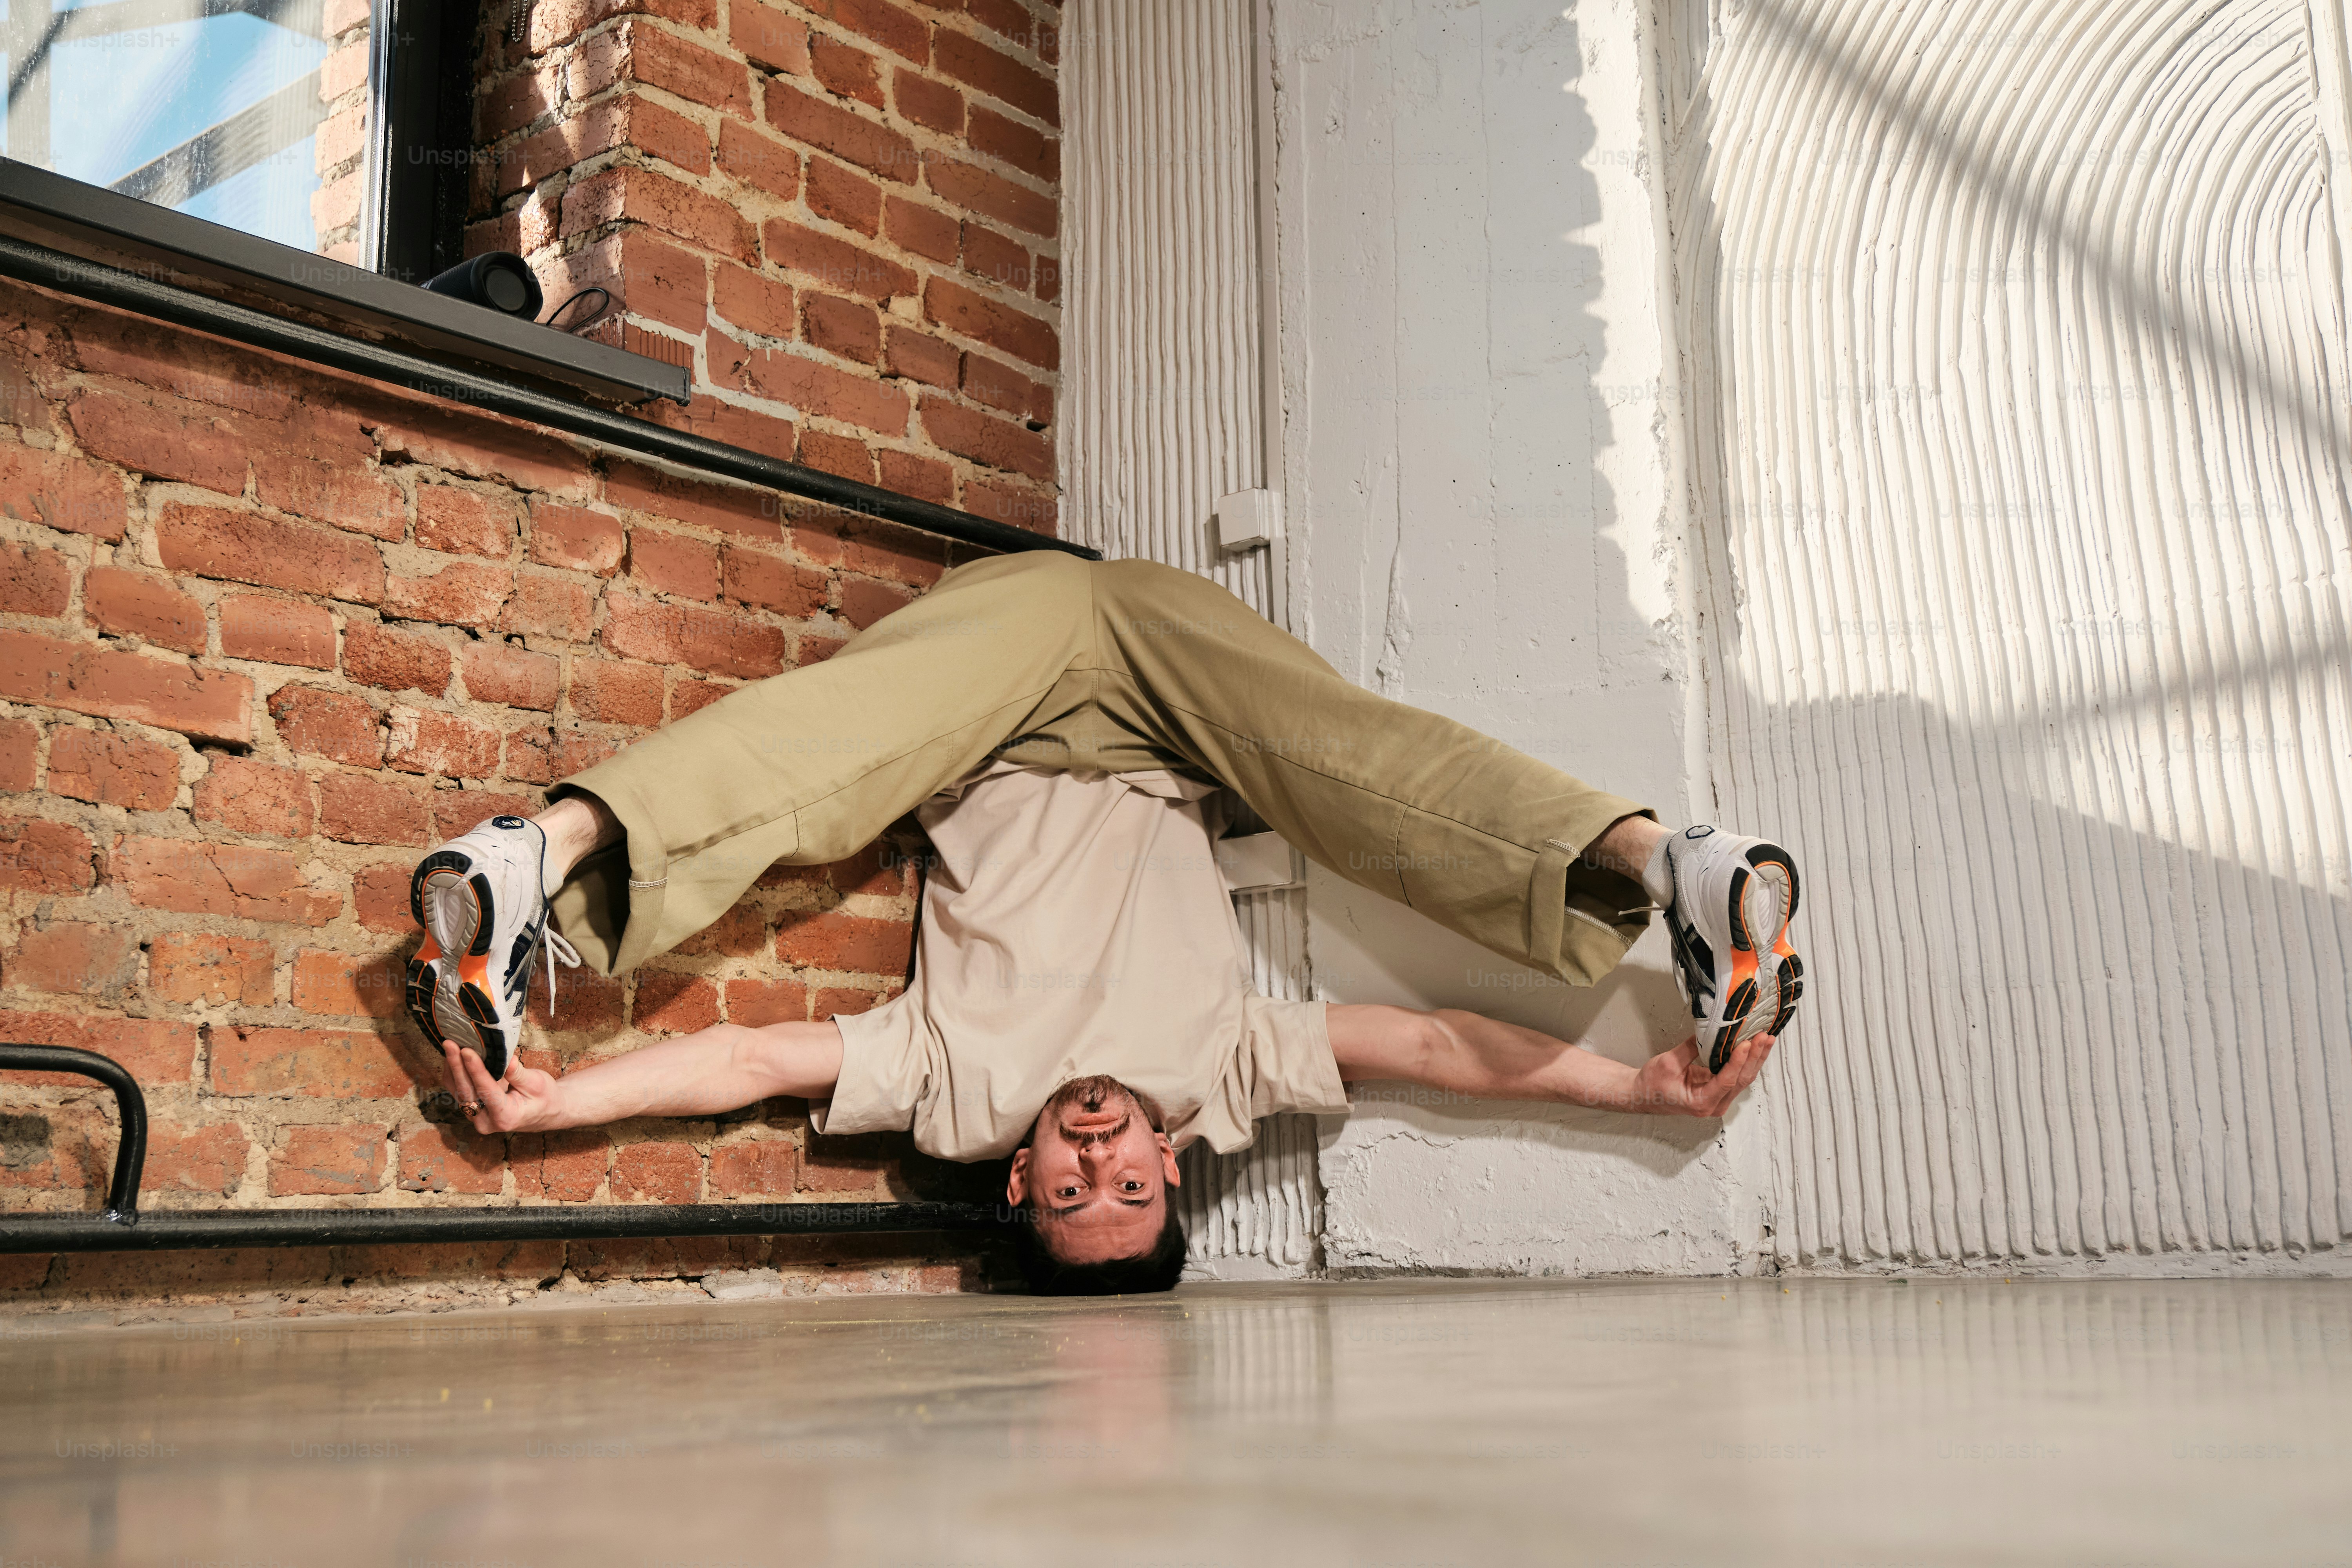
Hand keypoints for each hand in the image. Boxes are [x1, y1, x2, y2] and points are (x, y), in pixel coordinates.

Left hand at [440, 1041, 565, 1134]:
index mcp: (506, 1116)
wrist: (545, 1111)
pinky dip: (455, 1073)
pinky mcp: (473, 1110)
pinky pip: (458, 1091)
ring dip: (452, 1068)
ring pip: (458, 1091)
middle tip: (450, 1044)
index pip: (487, 1090)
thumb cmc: (544, 1098)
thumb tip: (507, 1059)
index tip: (467, 1051)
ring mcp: (477, 1117)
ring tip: (449, 1046)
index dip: (475, 1070)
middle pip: (466, 1091)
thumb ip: (519, 1074)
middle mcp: (487, 1121)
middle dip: (457, 1066)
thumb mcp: (538, 1084)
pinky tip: (453, 1056)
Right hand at [1625, 1033, 1774, 1116]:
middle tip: (1763, 1036)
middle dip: (1754, 1057)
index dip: (1737, 1062)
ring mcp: (1719, 1100)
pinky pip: (1738, 1077)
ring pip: (1744, 1079)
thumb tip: (1711, 1031)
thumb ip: (1692, 1048)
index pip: (1726, 1081)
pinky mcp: (1719, 1092)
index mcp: (1700, 1102)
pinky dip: (1747, 1061)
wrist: (1643, 1095)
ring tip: (1765, 1039)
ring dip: (1755, 1058)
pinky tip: (1755, 1048)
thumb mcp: (1669, 1063)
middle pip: (1741, 1080)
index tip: (1746, 1043)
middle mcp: (1714, 1105)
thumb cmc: (1652, 1085)